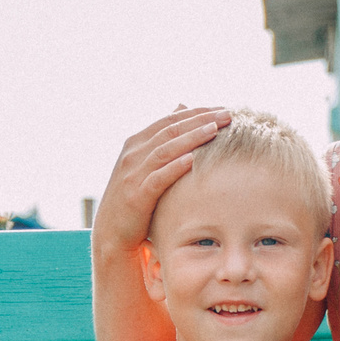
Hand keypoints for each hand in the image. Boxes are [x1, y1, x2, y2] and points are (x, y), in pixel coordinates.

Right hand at [93, 107, 232, 265]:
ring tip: (215, 130)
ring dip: (191, 138)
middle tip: (227, 114)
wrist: (112, 233)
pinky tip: (192, 160)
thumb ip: (163, 138)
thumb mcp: (146, 164)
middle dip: (200, 120)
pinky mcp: (136, 196)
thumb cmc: (135, 198)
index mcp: (136, 143)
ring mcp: (132, 174)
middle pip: (170, 130)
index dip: (197, 112)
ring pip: (165, 150)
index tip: (222, 109)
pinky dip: (174, 168)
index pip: (170, 120)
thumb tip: (182, 107)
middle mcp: (133, 154)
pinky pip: (157, 179)